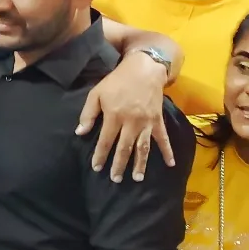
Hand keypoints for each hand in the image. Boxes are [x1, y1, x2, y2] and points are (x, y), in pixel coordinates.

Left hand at [76, 51, 173, 182]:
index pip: (106, 141)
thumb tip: (80, 133)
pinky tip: (170, 164)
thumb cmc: (117, 81)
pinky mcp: (159, 120)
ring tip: (137, 178)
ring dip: (140, 164)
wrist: (144, 69)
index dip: (100, 155)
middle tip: (115, 179)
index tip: (97, 167)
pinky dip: (168, 151)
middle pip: (124, 148)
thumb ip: (88, 114)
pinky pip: (163, 138)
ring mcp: (147, 122)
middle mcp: (132, 122)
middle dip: (119, 165)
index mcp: (114, 116)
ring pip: (143, 147)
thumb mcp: (96, 93)